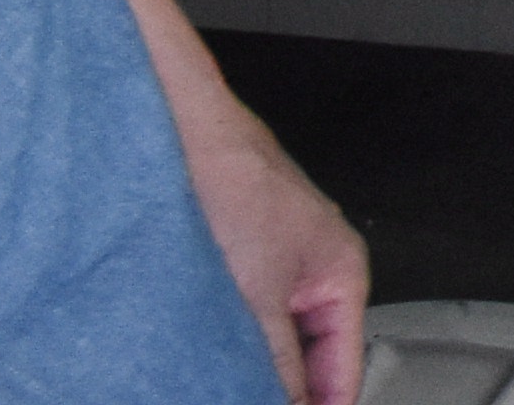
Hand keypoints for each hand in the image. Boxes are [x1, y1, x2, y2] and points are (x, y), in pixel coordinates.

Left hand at [173, 93, 366, 404]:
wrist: (171, 136)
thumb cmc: (229, 182)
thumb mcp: (258, 297)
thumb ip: (277, 363)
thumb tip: (288, 404)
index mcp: (340, 273)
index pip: (343, 370)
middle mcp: (306, 270)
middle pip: (301, 359)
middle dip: (276, 388)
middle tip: (238, 397)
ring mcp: (262, 265)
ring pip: (258, 340)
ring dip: (236, 366)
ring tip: (209, 383)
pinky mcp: (221, 261)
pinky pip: (226, 321)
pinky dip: (210, 344)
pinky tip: (187, 358)